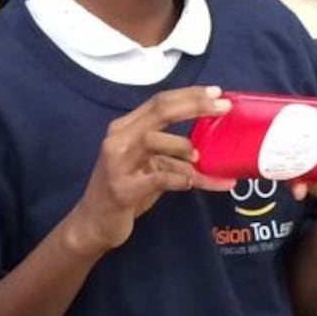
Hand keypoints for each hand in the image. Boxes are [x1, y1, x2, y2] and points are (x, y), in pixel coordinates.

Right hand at [67, 87, 233, 253]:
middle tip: (222, 107)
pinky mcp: (122, 190)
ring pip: (151, 140)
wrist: (94, 223)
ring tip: (198, 156)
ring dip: (181, 145)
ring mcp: (117, 164)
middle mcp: (118, 139)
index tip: (217, 92)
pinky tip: (189, 183)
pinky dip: (177, 178)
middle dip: (194, 105)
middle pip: (159, 112)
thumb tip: (218, 156)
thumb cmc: (126, 191)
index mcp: (125, 128)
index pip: (159, 101)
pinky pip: (155, 178)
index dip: (189, 94)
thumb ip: (177, 158)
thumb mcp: (152, 168)